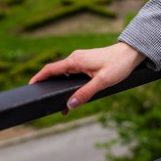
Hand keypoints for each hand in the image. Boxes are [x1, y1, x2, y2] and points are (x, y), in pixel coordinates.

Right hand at [29, 42, 145, 110]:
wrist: (131, 53)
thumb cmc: (118, 65)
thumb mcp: (102, 82)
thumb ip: (86, 93)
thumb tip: (70, 104)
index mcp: (75, 60)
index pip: (51, 69)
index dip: (38, 77)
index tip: (29, 86)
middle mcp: (75, 58)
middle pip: (56, 73)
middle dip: (49, 87)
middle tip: (47, 103)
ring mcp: (81, 60)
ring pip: (65, 74)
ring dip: (61, 87)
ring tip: (62, 107)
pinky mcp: (86, 62)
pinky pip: (72, 74)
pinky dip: (69, 84)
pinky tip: (74, 96)